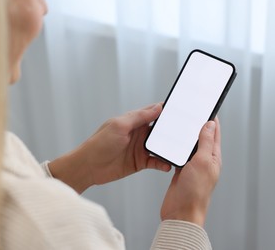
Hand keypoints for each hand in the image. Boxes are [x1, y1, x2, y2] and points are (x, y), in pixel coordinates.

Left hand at [49, 103, 170, 192]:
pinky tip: (168, 165)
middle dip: (173, 130)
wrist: (88, 167)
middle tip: (186, 132)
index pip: (154, 112)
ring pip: (160, 146)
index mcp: (134, 121)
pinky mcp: (140, 162)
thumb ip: (139, 117)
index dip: (167, 110)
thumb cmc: (99, 144)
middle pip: (161, 130)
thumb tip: (157, 107)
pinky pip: (156, 162)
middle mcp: (139, 133)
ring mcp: (140, 148)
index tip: (180, 110)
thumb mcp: (119, 126)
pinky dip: (163, 163)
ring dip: (170, 148)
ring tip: (181, 150)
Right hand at [160, 118, 221, 226]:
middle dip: (198, 124)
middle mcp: (204, 160)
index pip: (214, 133)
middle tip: (192, 111)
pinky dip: (176, 147)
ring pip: (190, 145)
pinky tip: (171, 142)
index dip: (211, 119)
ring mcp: (192, 166)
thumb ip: (205, 142)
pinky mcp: (181, 171)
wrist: (181, 213)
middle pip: (202, 137)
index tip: (208, 106)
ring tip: (181, 123)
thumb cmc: (195, 192)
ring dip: (186, 135)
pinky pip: (180, 155)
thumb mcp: (202, 162)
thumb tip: (209, 125)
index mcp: (213, 157)